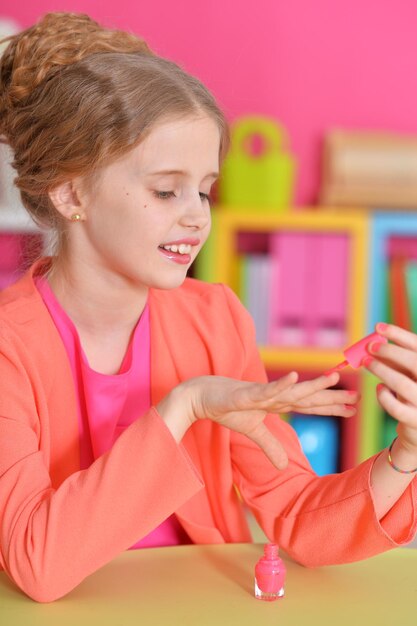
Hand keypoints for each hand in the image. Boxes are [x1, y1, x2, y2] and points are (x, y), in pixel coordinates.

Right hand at [158, 371, 357, 469]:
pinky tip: (294, 376)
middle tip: (357, 397)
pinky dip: (280, 384)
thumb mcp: (251, 430)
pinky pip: (265, 389)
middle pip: (307, 398)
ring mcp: (261, 392)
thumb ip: (269, 445)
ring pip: (291, 391)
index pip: (309, 406)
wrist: (200, 396)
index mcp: (277, 403)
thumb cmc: (226, 408)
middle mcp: (274, 395)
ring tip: (334, 378)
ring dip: (312, 385)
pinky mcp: (246, 393)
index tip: (353, 408)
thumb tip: (282, 466)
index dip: (330, 407)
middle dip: (332, 398)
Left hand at [366, 323, 416, 455]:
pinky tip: (379, 388)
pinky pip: (395, 407)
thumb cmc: (413, 390)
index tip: (378, 327)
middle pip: (414, 362)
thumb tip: (375, 342)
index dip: (399, 334)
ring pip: (402, 384)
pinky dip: (383, 395)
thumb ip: (397, 359)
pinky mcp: (415, 420)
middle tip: (370, 347)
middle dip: (390, 352)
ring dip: (381, 370)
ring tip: (367, 362)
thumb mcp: (408, 372)